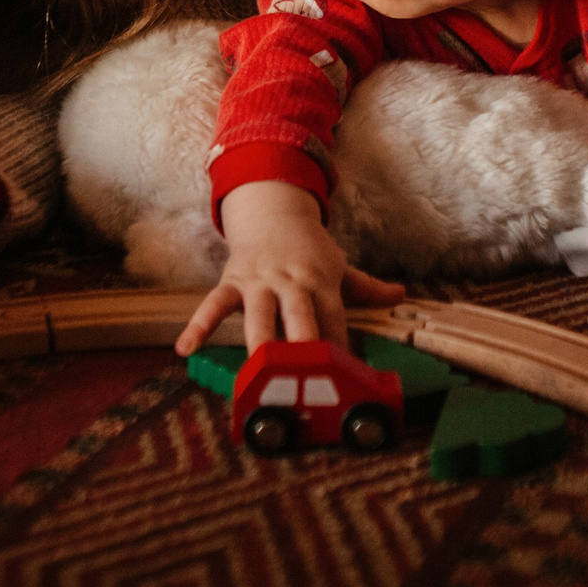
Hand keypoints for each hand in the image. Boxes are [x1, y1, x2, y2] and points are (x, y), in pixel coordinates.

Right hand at [172, 180, 403, 355]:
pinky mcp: (232, 281)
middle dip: (302, 341)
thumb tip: (401, 294)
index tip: (345, 374)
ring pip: (258, 313)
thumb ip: (367, 286)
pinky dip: (198, 325)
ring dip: (258, 339)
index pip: (333, 317)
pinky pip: (214, 304)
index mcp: (320, 282)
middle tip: (306, 371)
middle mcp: (291, 282)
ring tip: (257, 368)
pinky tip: (186, 349)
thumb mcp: (339, 265)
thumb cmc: (309, 249)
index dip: (339, 344)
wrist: (272, 212)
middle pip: (299, 314)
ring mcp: (259, 282)